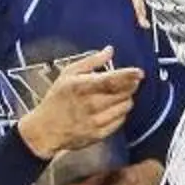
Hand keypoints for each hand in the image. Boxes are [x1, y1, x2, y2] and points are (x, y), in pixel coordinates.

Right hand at [17, 47, 143, 157]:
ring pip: (125, 107)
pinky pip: (120, 121)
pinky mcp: (99, 134)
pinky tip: (112, 109)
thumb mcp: (68, 74)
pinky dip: (120, 113)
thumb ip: (91, 61)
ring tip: (117, 95)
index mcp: (82, 86)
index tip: (139, 72)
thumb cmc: (56, 99)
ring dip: (126, 99)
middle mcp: (90, 104)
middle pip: (123, 93)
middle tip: (131, 81)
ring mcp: (95, 121)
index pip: (112, 80)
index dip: (128, 75)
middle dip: (130, 85)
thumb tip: (110, 50)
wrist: (45, 130)